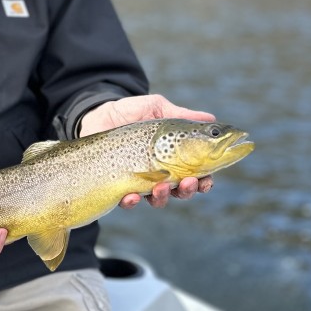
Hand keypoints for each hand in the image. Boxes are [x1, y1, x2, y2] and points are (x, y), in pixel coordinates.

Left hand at [78, 93, 215, 209]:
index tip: (207, 179)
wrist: (99, 113)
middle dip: (187, 191)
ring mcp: (139, 181)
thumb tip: (211, 119)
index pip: (195, 174)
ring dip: (163, 197)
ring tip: (161, 186)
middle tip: (188, 182)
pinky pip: (127, 202)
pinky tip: (133, 196)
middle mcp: (160, 173)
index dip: (204, 181)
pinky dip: (132, 202)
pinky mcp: (118, 185)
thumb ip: (182, 115)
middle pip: (180, 191)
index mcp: (174, 157)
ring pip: (157, 200)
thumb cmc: (132, 111)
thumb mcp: (157, 108)